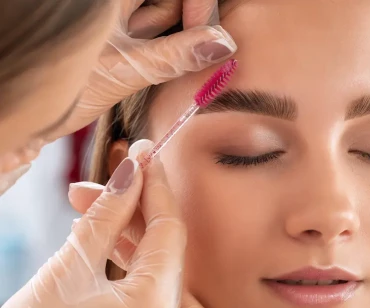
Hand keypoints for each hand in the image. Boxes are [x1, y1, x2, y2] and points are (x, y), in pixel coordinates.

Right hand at [0, 140, 207, 307]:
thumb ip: (109, 213)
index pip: (169, 232)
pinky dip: (150, 283)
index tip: (146, 155)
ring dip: (144, 251)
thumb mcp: (69, 265)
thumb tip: (133, 169)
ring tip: (105, 229)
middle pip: (171, 257)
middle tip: (104, 191)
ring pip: (174, 282)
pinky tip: (120, 263)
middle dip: (137, 219)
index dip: (156, 189)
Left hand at [52, 0, 235, 140]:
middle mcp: (113, 4)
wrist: (25, 114)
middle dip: (191, 16)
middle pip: (169, 0)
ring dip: (182, 35)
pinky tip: (177, 61)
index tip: (208, 32)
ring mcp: (116, 20)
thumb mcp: (127, 70)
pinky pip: (156, 35)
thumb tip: (223, 44)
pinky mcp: (119, 40)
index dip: (196, 4)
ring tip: (184, 56)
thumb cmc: (61, 87)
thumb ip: (177, 56)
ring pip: (164, 14)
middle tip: (204, 45)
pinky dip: (171, 48)